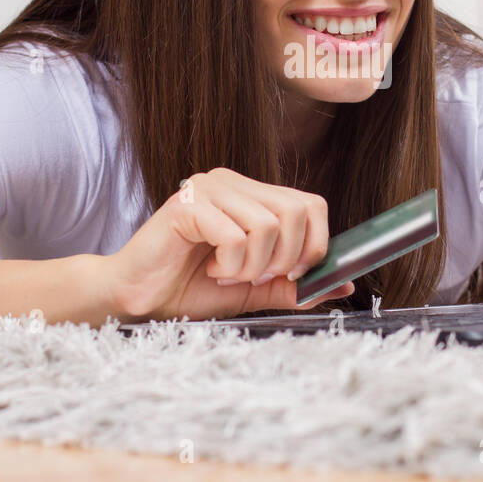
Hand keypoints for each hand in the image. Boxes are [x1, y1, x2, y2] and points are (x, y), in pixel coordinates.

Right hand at [101, 167, 353, 321]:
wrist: (138, 300)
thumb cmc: (191, 289)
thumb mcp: (256, 289)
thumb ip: (296, 284)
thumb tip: (344, 283)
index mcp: (252, 193)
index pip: (312, 204)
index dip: (314, 245)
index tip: (291, 276)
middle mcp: (232, 181)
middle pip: (297, 210)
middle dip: (287, 258)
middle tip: (255, 276)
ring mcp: (208, 188)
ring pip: (268, 225)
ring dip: (253, 266)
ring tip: (226, 274)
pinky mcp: (188, 205)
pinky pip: (236, 236)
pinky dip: (230, 265)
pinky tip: (210, 269)